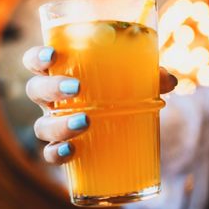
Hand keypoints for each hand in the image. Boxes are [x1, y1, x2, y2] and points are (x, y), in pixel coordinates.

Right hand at [23, 46, 177, 164]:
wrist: (118, 128)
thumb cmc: (120, 94)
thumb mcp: (136, 81)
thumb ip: (151, 77)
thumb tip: (171, 80)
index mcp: (65, 75)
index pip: (38, 61)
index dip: (38, 57)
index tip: (53, 54)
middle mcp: (54, 99)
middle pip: (36, 90)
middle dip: (51, 87)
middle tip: (76, 88)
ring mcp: (56, 124)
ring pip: (41, 125)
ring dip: (59, 124)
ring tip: (85, 121)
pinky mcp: (63, 148)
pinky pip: (50, 153)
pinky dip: (57, 153)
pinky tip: (71, 151)